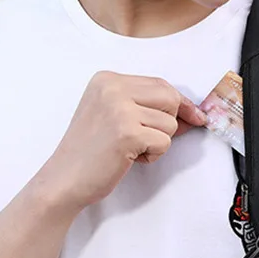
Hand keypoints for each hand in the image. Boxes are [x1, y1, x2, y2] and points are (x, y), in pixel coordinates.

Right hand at [40, 71, 206, 210]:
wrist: (64, 178)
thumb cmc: (92, 151)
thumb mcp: (115, 116)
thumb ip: (149, 108)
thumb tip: (194, 113)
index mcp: (107, 79)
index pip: (160, 83)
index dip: (179, 103)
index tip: (193, 116)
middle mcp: (113, 88)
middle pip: (170, 97)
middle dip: (170, 121)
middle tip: (149, 139)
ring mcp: (120, 109)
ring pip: (170, 122)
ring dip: (157, 141)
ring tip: (130, 149)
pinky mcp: (128, 132)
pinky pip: (164, 141)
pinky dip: (153, 155)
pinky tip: (129, 158)